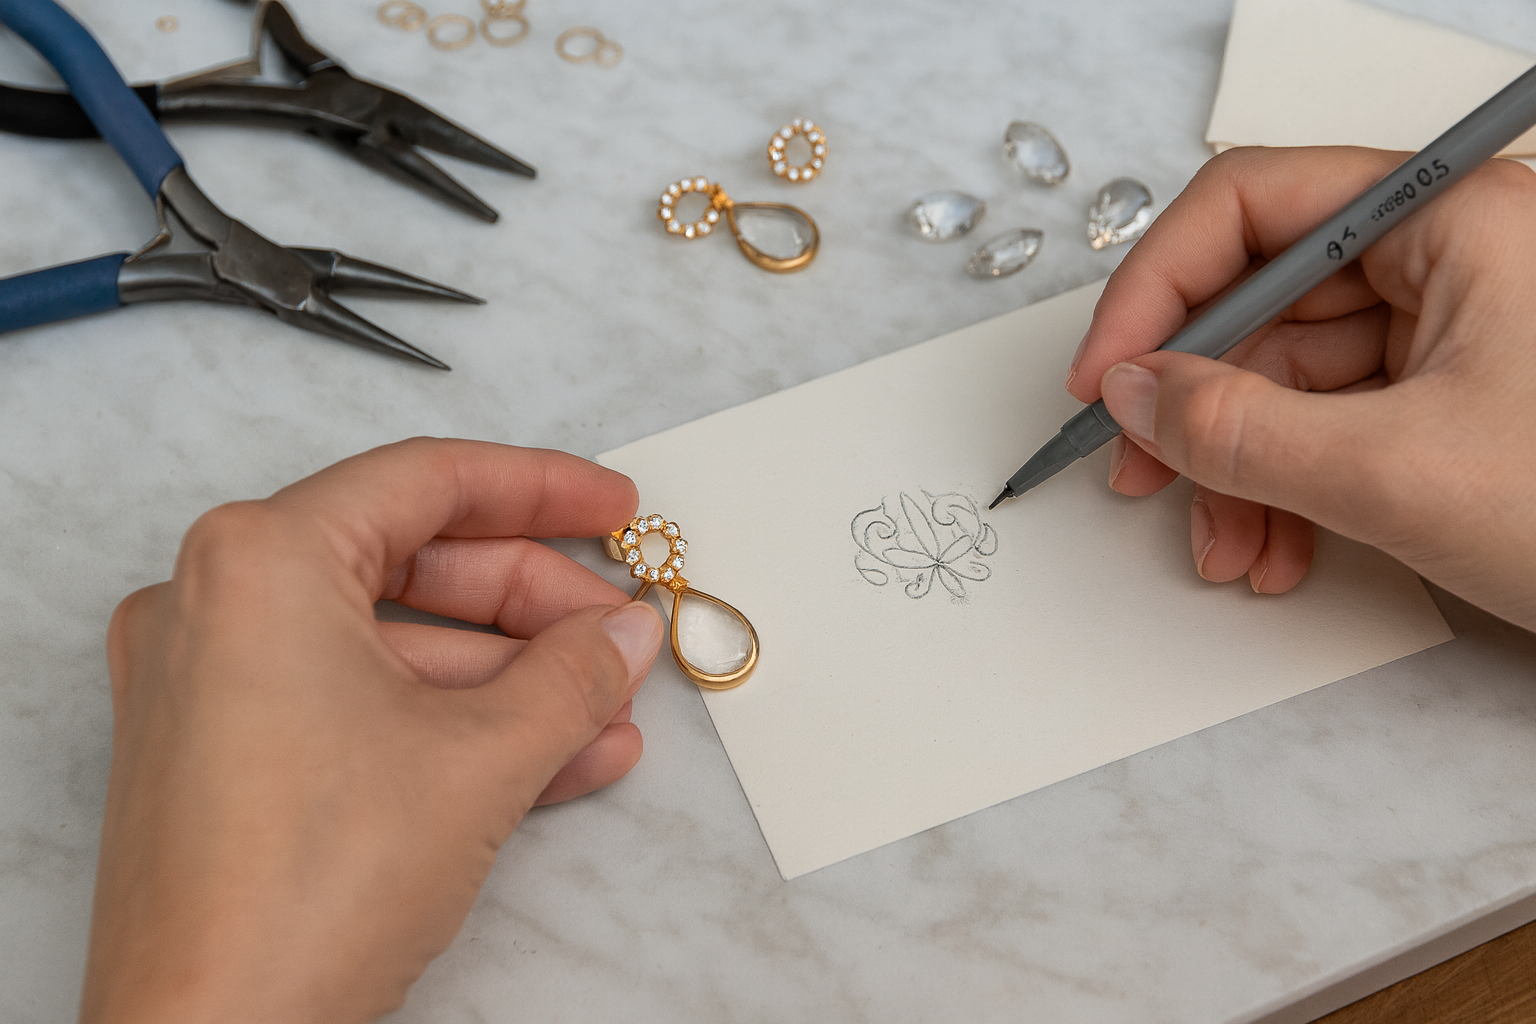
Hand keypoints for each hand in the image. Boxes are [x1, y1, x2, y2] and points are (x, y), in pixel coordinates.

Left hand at [79, 439, 663, 1022]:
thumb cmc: (306, 890)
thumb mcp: (482, 758)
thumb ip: (574, 675)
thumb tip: (625, 632)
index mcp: (260, 560)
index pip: (428, 481)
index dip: (542, 490)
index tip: (615, 507)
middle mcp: (216, 603)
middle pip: (414, 564)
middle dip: (535, 605)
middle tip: (619, 631)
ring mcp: (210, 682)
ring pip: (394, 645)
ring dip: (510, 678)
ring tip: (606, 710)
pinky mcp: (224, 754)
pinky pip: (359, 705)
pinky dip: (453, 722)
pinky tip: (555, 757)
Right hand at [1069, 147, 1535, 629]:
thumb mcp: (1396, 472)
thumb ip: (1239, 429)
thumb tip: (1136, 395)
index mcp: (1454, 220)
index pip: (1252, 207)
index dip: (1155, 290)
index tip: (1106, 378)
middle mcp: (1450, 259)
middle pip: (1261, 303)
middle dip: (1194, 406)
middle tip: (1139, 473)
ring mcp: (1453, 333)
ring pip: (1289, 380)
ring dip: (1235, 470)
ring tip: (1227, 548)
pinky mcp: (1452, 401)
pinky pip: (1331, 426)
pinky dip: (1286, 490)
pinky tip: (1276, 549)